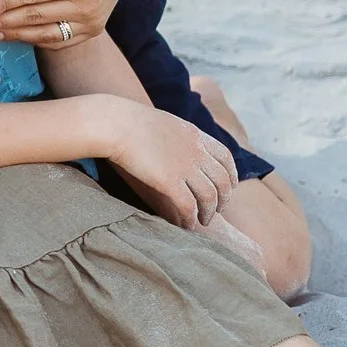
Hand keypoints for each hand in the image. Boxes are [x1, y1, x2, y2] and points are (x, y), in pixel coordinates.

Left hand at [0, 0, 132, 48]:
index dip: (5, 4)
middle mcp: (86, 6)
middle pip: (35, 18)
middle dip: (3, 23)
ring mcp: (91, 22)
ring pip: (45, 34)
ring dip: (15, 36)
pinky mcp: (92, 30)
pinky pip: (59, 41)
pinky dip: (35, 41)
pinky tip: (14, 37)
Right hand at [103, 99, 239, 227]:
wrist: (115, 123)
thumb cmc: (128, 121)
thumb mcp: (164, 123)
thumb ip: (176, 136)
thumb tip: (174, 144)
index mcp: (196, 136)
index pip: (226, 158)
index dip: (231, 175)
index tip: (229, 187)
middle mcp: (196, 152)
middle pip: (222, 181)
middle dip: (223, 199)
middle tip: (216, 210)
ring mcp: (185, 167)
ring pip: (209, 197)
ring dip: (209, 212)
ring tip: (203, 221)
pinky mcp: (170, 182)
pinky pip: (189, 206)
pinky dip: (191, 218)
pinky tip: (187, 225)